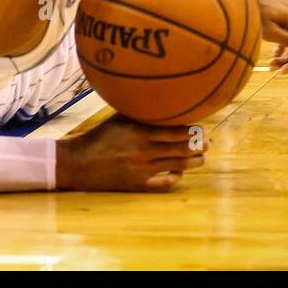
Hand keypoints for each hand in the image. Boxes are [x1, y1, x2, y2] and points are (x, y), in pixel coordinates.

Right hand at [56, 115, 205, 191]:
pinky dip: (174, 178)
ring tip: (201, 158)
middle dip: (196, 146)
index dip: (190, 131)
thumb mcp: (116, 119)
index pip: (172, 131)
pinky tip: (179, 174)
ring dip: (192, 162)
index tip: (200, 128)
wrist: (79, 163)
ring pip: (175, 165)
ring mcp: (141, 169)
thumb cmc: (98, 137)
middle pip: (178, 149)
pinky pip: (162, 183)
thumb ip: (137, 113)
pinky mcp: (138, 184)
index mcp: (137, 131)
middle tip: (207, 143)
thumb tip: (158, 104)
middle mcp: (142, 150)